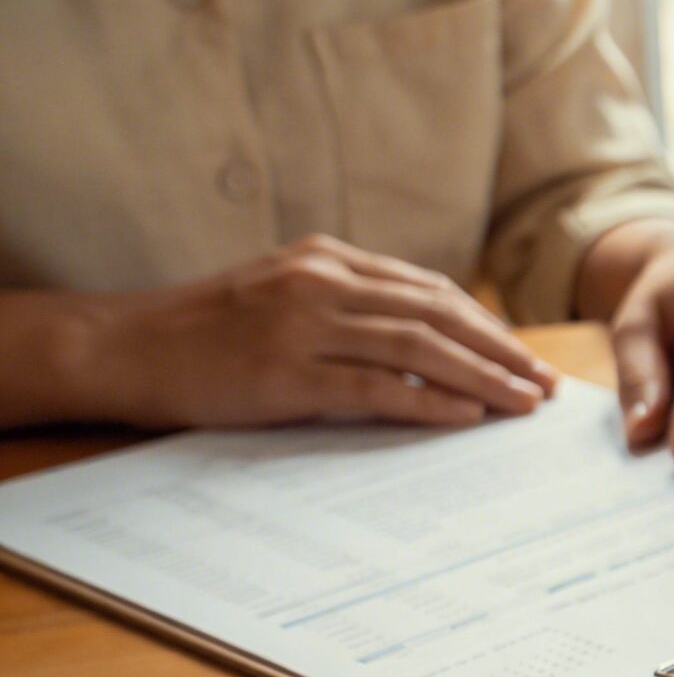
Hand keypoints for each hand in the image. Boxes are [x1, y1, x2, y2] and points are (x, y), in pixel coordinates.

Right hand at [78, 235, 559, 427]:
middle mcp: (323, 283)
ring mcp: (305, 325)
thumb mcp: (283, 295)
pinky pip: (377, 386)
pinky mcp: (288, 372)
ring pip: (420, 346)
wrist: (126, 348)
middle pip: (438, 314)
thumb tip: (423, 339)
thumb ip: (347, 305)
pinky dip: (430, 400)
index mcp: (327, 260)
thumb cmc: (206, 332)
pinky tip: (467, 415)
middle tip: (543, 383)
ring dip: (482, 376)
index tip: (523, 354)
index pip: (430, 290)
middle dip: (501, 350)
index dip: (486, 324)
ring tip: (523, 403)